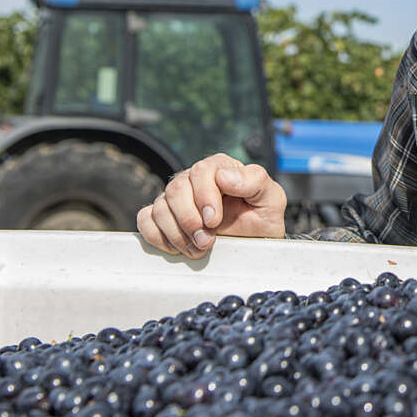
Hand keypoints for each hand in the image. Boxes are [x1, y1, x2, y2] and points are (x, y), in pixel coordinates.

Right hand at [136, 153, 287, 257]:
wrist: (254, 242)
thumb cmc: (263, 216)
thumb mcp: (271, 198)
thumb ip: (255, 181)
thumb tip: (224, 176)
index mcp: (220, 167)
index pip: (202, 171)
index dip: (205, 197)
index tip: (214, 221)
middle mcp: (194, 179)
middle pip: (176, 190)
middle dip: (190, 220)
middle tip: (207, 241)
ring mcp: (176, 198)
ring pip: (159, 208)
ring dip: (177, 234)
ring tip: (199, 249)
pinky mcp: (163, 216)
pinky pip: (145, 220)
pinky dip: (157, 236)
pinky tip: (178, 247)